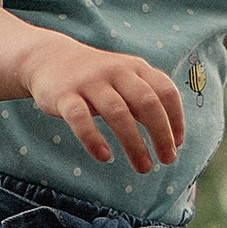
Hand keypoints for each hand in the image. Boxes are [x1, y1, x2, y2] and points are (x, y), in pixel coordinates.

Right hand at [21, 34, 185, 173]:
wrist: (49, 59)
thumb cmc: (96, 79)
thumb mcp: (125, 82)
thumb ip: (146, 104)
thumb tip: (171, 138)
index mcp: (135, 68)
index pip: (165, 91)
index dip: (176, 118)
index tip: (177, 144)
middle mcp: (116, 71)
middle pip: (146, 102)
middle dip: (161, 133)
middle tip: (167, 160)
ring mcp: (89, 82)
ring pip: (117, 113)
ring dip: (134, 144)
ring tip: (144, 168)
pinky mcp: (65, 96)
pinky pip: (80, 119)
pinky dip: (93, 139)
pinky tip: (104, 157)